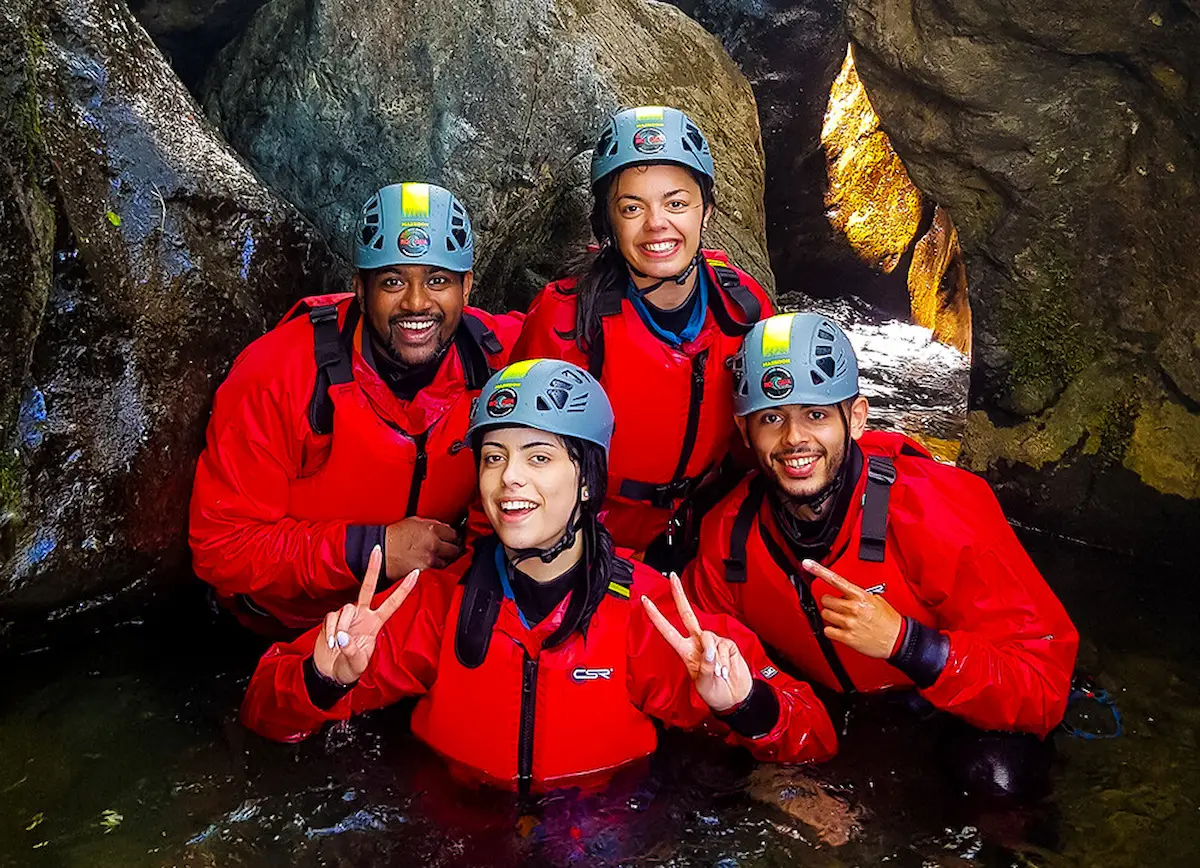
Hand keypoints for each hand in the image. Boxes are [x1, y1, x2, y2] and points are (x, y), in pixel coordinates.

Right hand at [313, 546, 418, 685]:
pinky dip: (330, 631)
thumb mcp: (357, 664)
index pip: (392, 603)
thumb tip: (344, 636)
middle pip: (368, 587)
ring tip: (339, 644)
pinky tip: (331, 642)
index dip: (404, 589)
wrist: (330, 672)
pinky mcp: (332, 619)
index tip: (415, 573)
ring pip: (346, 609)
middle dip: (372, 568)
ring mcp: (347, 616)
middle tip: (377, 550)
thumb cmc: (349, 668)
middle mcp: (363, 615)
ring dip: (341, 627)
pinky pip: (332, 618)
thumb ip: (352, 650)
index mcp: (376, 623)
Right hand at [384, 517, 460, 578]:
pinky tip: (428, 563)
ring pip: (446, 562)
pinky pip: (435, 570)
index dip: (452, 536)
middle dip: (451, 549)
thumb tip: (441, 526)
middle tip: (448, 549)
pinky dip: (434, 568)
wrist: (381, 551)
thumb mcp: (412, 521)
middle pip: (454, 549)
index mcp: (431, 529)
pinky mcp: (424, 570)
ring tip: (436, 557)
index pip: (453, 534)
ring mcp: (429, 558)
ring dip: (443, 560)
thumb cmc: (392, 536)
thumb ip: (430, 523)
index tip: (451, 538)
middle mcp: (433, 544)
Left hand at [641, 573, 751, 712]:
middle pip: (687, 613)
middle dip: (679, 594)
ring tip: (718, 672)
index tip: (645, 601)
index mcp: (685, 651)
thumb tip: (710, 647)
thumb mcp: (704, 682)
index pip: (667, 630)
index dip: (656, 616)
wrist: (735, 698)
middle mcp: (697, 643)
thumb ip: (705, 663)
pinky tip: (726, 668)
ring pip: (709, 638)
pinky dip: (725, 660)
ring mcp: (712, 643)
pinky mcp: (728, 645)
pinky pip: (723, 646)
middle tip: (672, 577)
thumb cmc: (715, 692)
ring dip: (715, 659)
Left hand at [803, 559, 901, 658]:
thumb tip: (844, 593)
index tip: (808, 564)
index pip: (836, 580)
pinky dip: (831, 630)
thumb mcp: (877, 600)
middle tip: (838, 607)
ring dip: (830, 616)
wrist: (897, 640)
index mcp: (861, 596)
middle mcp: (853, 608)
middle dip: (830, 602)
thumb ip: (858, 595)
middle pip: (826, 599)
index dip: (819, 571)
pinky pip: (828, 631)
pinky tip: (840, 629)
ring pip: (825, 614)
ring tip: (842, 619)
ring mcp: (849, 623)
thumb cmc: (889, 621)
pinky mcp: (847, 638)